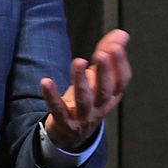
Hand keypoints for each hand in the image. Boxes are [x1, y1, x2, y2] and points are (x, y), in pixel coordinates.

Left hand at [41, 28, 131, 151]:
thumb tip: (121, 33)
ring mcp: (82, 116)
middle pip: (105, 90)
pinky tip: (45, 81)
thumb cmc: (87, 100)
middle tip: (101, 54)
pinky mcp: (64, 122)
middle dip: (104, 72)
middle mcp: (100, 107)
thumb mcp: (98, 78)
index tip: (115, 46)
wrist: (71, 134)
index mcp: (111, 96)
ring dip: (81, 80)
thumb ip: (107, 54)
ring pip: (84, 99)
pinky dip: (52, 96)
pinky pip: (57, 109)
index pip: (121, 81)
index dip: (120, 64)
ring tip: (78, 61)